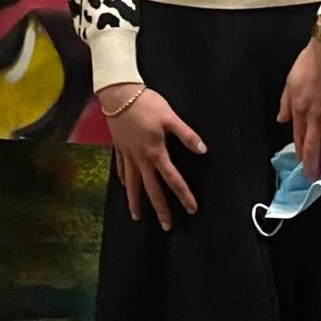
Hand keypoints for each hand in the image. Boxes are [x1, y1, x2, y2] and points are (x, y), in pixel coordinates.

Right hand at [100, 83, 205, 231]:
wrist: (118, 94)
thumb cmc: (145, 103)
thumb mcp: (170, 117)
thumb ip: (186, 135)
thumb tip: (202, 149)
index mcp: (155, 152)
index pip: (172, 179)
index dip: (183, 195)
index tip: (191, 209)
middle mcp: (141, 157)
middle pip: (151, 188)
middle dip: (159, 208)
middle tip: (166, 225)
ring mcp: (128, 153)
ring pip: (132, 183)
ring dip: (135, 200)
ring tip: (137, 216)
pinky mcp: (119, 146)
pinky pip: (121, 168)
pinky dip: (123, 179)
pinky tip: (125, 185)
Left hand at [277, 38, 320, 181]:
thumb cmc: (310, 61)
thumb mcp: (290, 81)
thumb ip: (285, 103)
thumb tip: (282, 120)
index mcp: (300, 109)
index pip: (298, 138)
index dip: (300, 155)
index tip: (302, 167)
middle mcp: (317, 117)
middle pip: (314, 147)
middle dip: (313, 166)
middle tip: (315, 181)